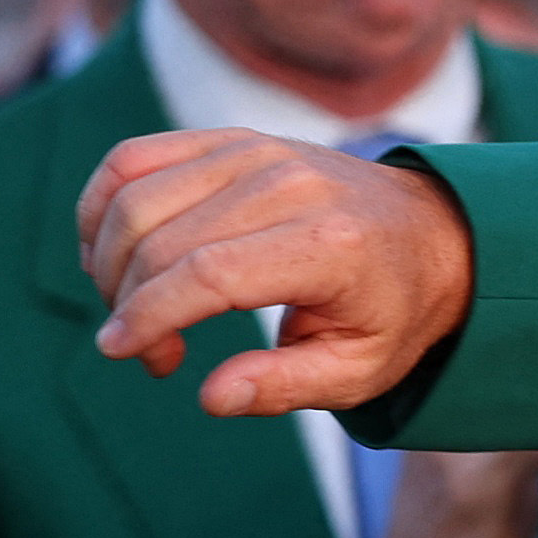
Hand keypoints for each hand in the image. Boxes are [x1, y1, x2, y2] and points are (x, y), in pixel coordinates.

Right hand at [78, 128, 478, 416]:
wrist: (437, 233)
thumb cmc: (393, 310)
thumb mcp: (362, 370)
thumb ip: (285, 388)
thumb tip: (211, 397)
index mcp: (328, 244)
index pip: (207, 274)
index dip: (147, 316)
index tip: (120, 352)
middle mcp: (289, 184)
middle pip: (162, 240)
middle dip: (128, 305)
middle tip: (152, 355)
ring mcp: (257, 152)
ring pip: (134, 198)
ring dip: (108, 262)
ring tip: (133, 313)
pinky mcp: (231, 139)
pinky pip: (132, 161)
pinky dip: (100, 208)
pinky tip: (109, 256)